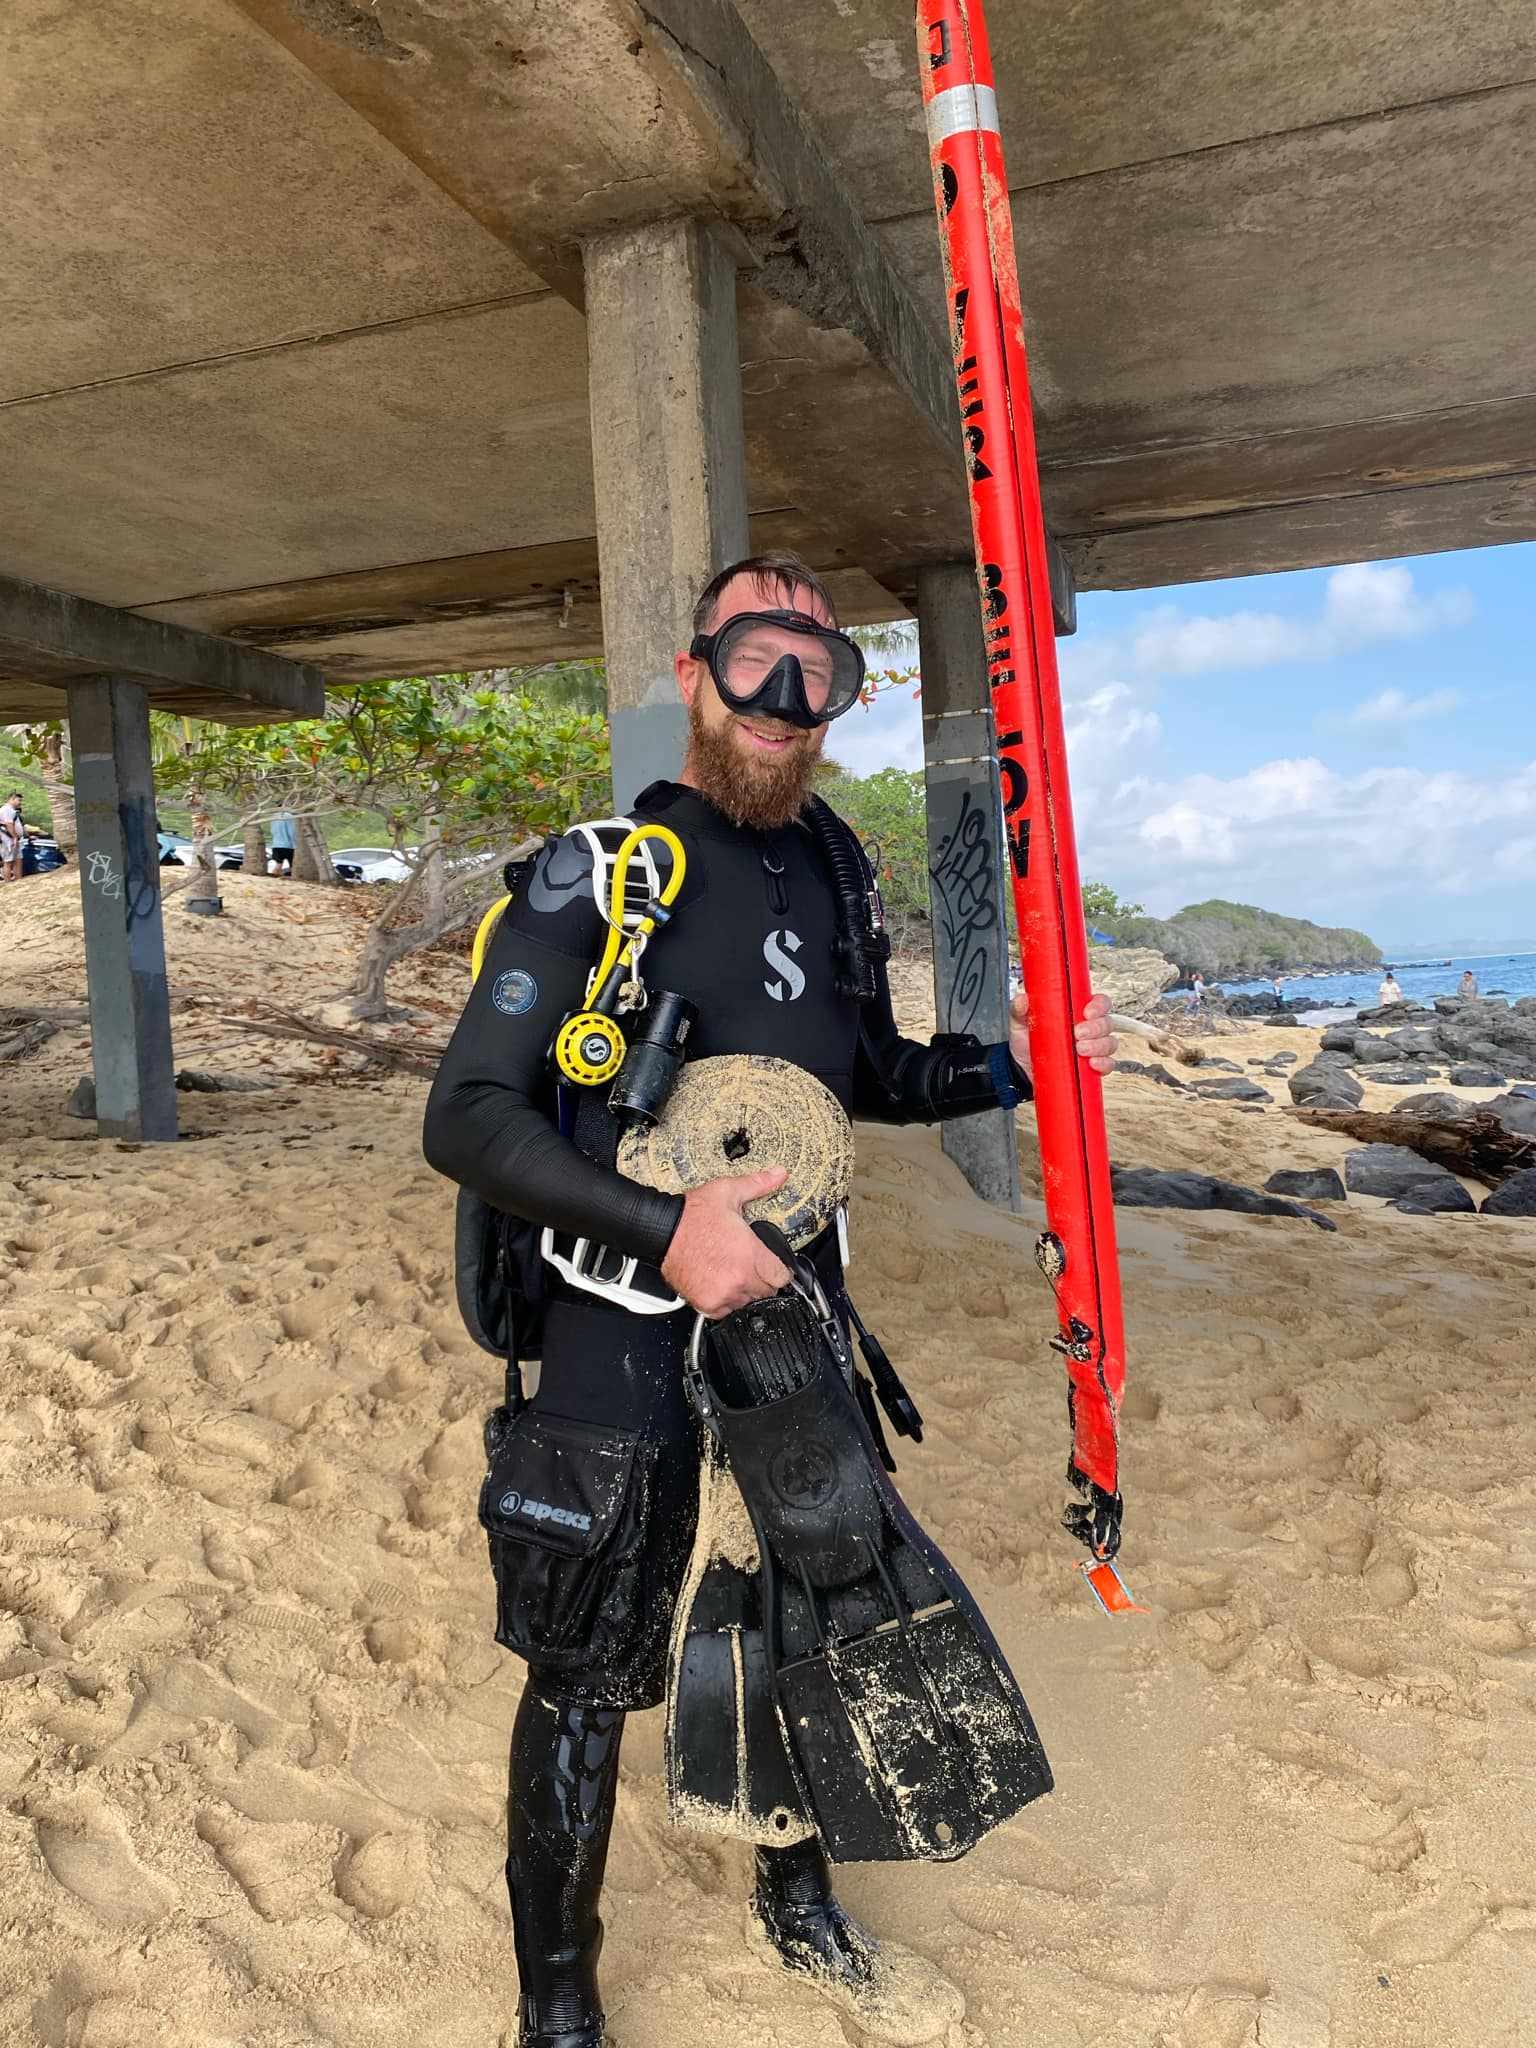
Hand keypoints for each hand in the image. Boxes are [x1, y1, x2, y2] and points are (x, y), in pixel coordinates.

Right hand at [660, 1166, 792, 1317]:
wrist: (661, 1231)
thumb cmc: (691, 1216)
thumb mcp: (729, 1192)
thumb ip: (758, 1184)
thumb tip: (778, 1174)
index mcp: (751, 1255)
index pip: (783, 1277)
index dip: (780, 1269)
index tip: (774, 1265)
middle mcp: (739, 1279)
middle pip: (767, 1291)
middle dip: (762, 1278)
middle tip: (749, 1264)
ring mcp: (723, 1294)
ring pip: (748, 1302)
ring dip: (744, 1291)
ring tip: (732, 1271)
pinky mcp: (707, 1304)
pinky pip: (727, 1311)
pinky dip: (725, 1300)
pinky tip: (719, 1281)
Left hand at [1009, 989, 1117, 1077]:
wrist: (1021, 1070)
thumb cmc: (1026, 1042)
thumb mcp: (1019, 1023)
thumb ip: (1019, 1009)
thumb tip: (1023, 1000)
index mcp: (1076, 1012)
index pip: (1099, 1002)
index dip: (1099, 1005)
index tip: (1087, 1012)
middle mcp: (1089, 1028)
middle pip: (1107, 1023)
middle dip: (1096, 1028)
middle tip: (1078, 1033)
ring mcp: (1092, 1048)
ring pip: (1110, 1043)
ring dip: (1099, 1046)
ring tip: (1079, 1050)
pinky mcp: (1092, 1068)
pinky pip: (1108, 1065)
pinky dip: (1104, 1064)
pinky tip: (1091, 1064)